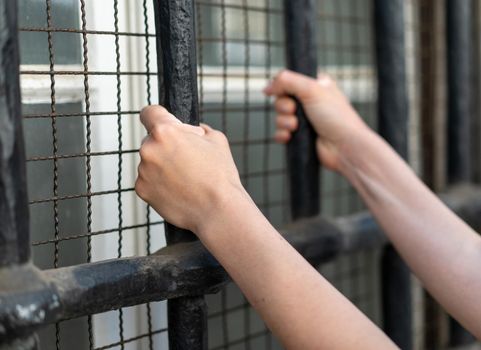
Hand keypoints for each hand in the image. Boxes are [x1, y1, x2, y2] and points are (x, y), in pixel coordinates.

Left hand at [135, 106, 245, 233]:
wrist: (218, 210)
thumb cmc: (220, 176)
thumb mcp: (216, 139)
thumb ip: (199, 129)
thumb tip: (194, 130)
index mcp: (165, 131)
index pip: (149, 112)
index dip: (158, 116)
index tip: (162, 122)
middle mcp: (148, 149)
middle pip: (152, 140)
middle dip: (167, 146)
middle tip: (187, 160)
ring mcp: (143, 171)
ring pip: (150, 161)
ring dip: (163, 166)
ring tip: (186, 178)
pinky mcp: (142, 190)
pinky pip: (148, 180)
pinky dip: (160, 183)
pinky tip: (178, 189)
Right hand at [264, 70, 368, 170]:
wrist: (344, 147)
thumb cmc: (337, 118)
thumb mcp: (312, 89)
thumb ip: (287, 81)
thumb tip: (268, 86)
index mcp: (316, 85)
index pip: (290, 80)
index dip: (283, 86)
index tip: (284, 91)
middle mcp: (309, 101)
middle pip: (281, 98)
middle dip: (283, 106)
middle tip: (294, 110)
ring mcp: (304, 120)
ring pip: (279, 116)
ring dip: (284, 122)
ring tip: (296, 126)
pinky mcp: (300, 136)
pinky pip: (280, 132)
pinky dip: (282, 134)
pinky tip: (291, 136)